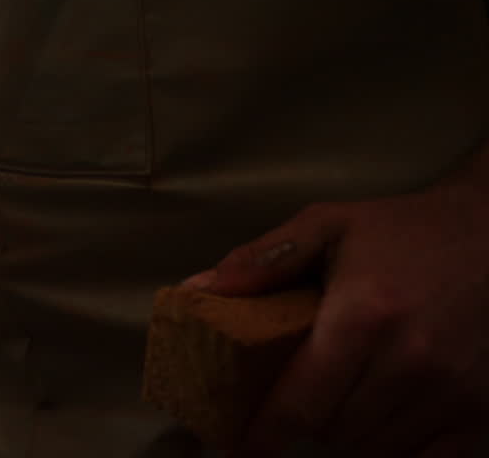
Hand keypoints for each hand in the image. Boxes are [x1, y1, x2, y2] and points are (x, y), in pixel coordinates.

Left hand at [185, 160, 488, 457]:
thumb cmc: (403, 230)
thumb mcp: (326, 225)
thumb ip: (262, 259)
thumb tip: (201, 289)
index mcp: (363, 317)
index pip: (300, 403)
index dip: (264, 434)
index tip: (239, 447)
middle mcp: (410, 362)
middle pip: (333, 431)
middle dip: (306, 418)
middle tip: (301, 389)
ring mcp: (451, 390)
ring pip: (375, 448)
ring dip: (349, 431)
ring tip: (344, 392)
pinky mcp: (482, 407)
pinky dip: (398, 449)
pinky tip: (384, 420)